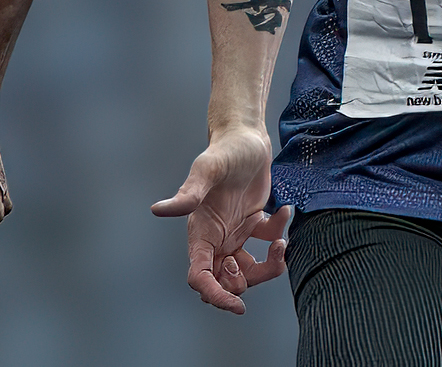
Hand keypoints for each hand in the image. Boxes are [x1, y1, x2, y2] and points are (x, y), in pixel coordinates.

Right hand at [151, 125, 288, 314]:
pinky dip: (279, 237)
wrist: (246, 134)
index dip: (215, 295)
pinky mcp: (252, 224)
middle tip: (261, 258)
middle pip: (225, 282)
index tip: (237, 306)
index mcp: (200, 231)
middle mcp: (215, 237)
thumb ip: (189, 192)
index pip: (200, 276)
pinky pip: (266, 246)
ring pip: (247, 272)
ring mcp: (234, 233)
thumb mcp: (209, 168)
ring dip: (267, 267)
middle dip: (245, 283)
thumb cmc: (226, 149)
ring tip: (281, 242)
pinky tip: (284, 211)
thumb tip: (158, 210)